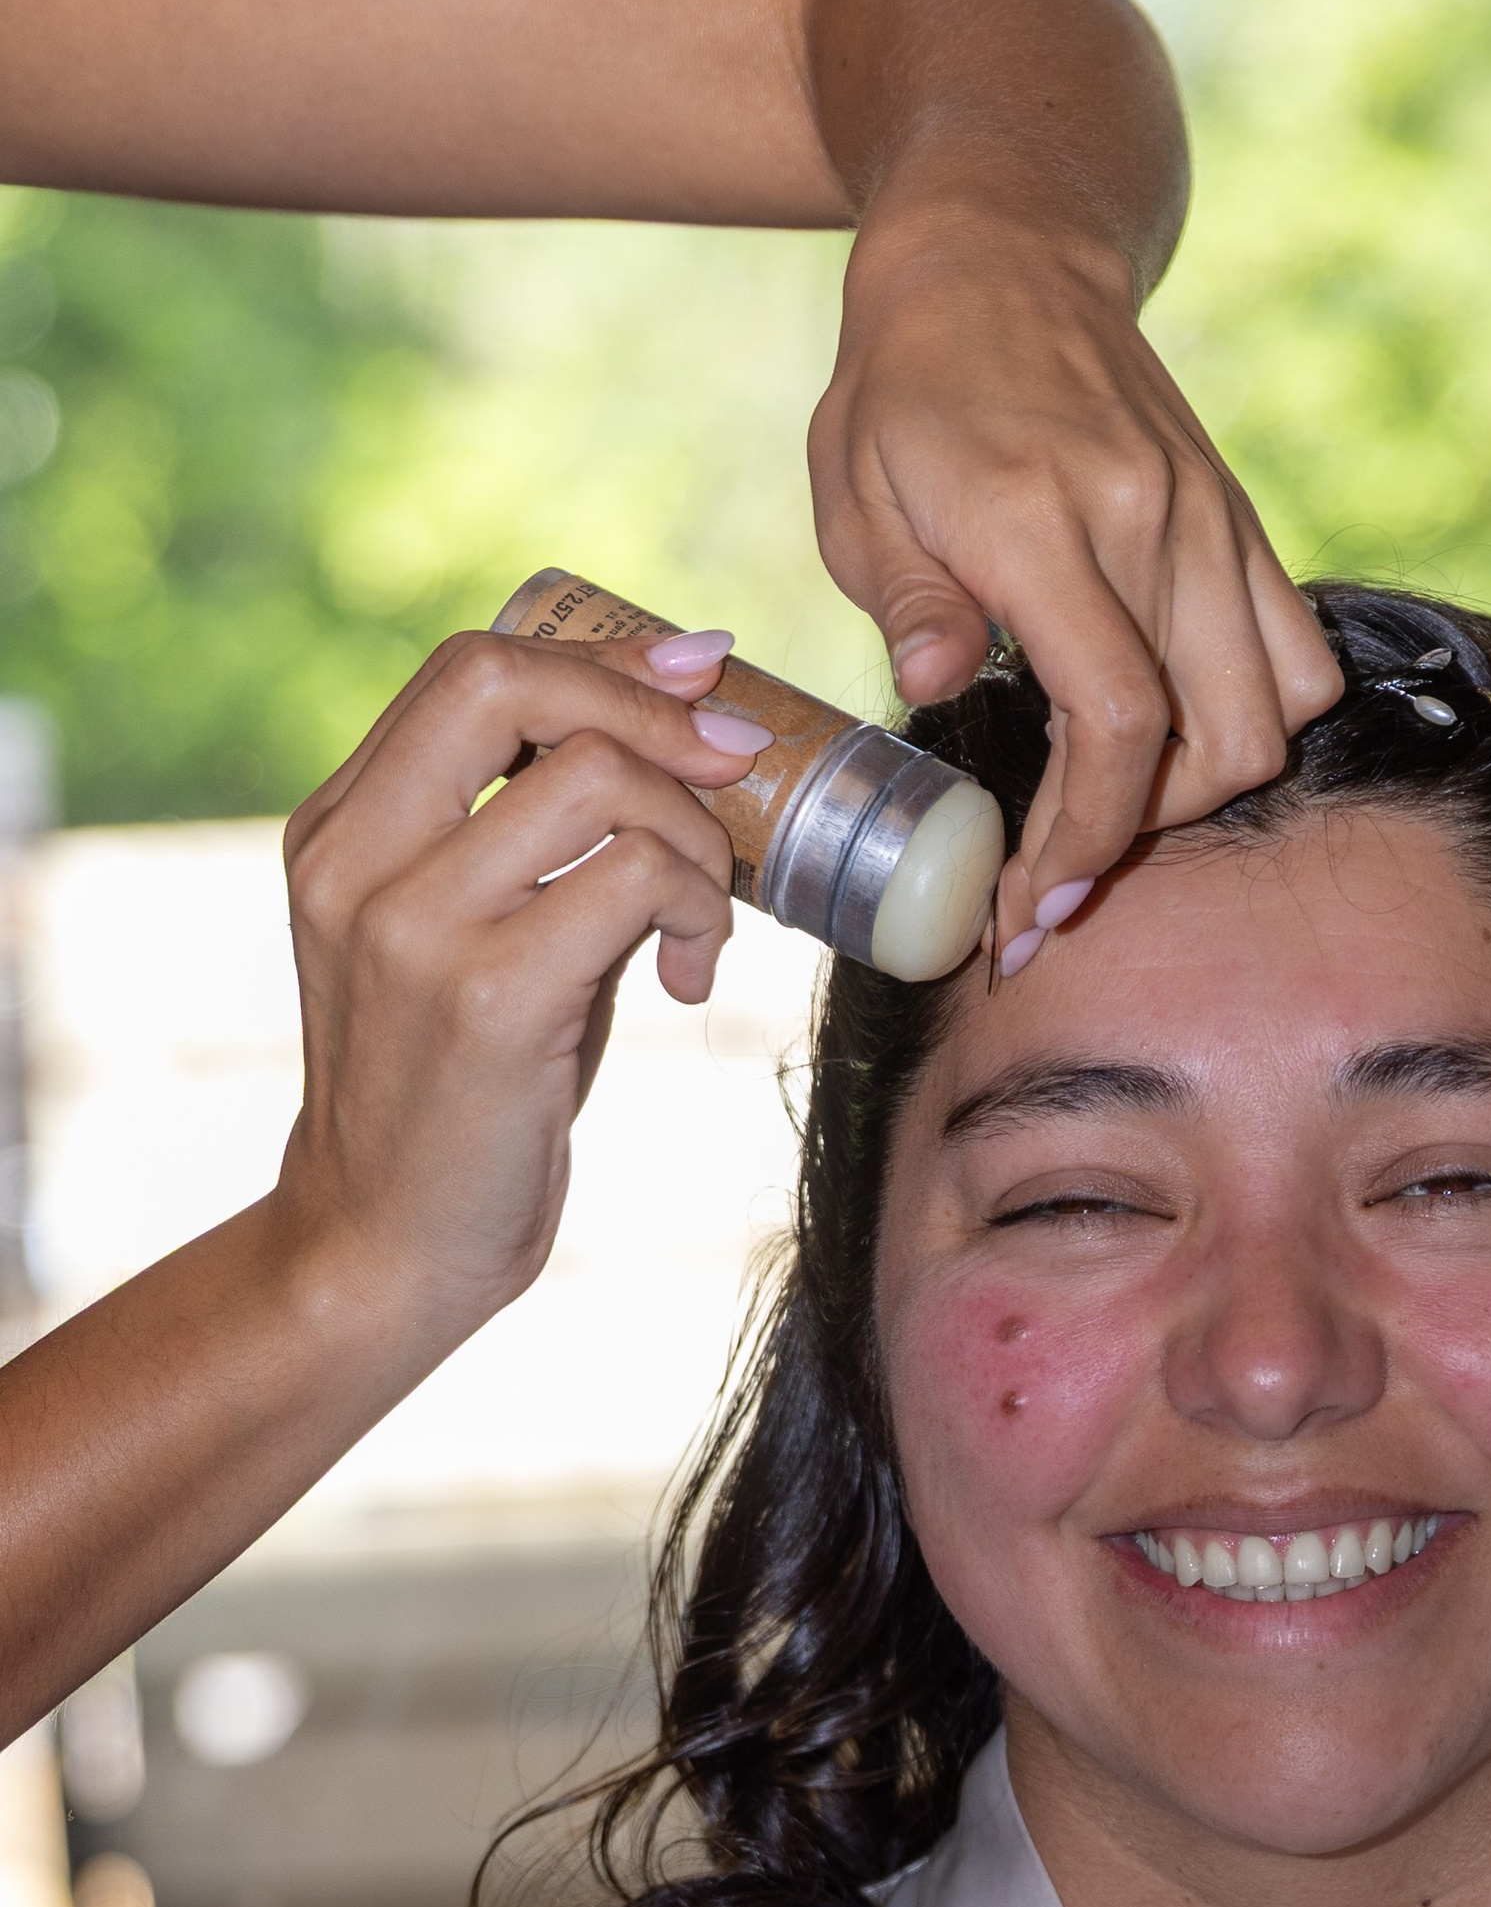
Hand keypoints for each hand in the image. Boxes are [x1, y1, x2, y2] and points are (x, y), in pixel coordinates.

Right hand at [272, 629, 760, 1345]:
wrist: (389, 1246)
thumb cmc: (459, 1092)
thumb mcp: (470, 942)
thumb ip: (538, 846)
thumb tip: (688, 736)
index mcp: (340, 829)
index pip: (468, 670)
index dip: (600, 660)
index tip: (697, 679)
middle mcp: (356, 860)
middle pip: (511, 686)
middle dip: (652, 709)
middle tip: (734, 768)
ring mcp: (413, 925)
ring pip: (599, 779)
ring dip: (694, 836)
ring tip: (703, 918)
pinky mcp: (487, 996)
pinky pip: (636, 880)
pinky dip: (698, 909)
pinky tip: (689, 976)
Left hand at [807, 202, 1342, 959]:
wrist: (1002, 248)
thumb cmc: (907, 379)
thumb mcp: (856, 486)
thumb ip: (909, 601)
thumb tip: (943, 695)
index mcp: (1044, 523)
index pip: (1118, 722)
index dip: (1087, 838)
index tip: (1033, 904)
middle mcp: (1151, 523)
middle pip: (1219, 742)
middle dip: (1143, 833)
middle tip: (1059, 868)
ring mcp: (1211, 518)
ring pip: (1278, 710)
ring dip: (1206, 782)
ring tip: (1120, 797)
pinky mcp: (1240, 518)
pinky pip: (1295, 653)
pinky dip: (1249, 718)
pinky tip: (1173, 730)